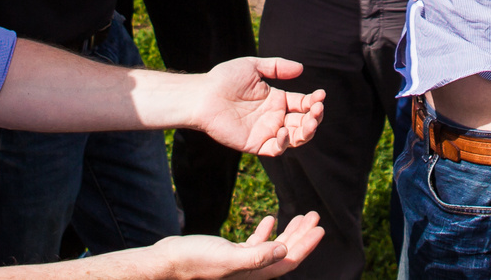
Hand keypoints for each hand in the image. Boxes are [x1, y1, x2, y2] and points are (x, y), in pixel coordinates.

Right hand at [149, 214, 325, 277]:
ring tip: (301, 216)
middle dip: (301, 235)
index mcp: (254, 274)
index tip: (320, 228)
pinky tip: (270, 219)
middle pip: (284, 253)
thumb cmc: (195, 261)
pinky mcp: (231, 254)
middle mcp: (252, 271)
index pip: (288, 260)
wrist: (170, 261)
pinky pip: (255, 243)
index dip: (306, 246)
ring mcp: (242, 263)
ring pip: (273, 247)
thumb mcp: (228, 258)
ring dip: (287, 231)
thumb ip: (257, 256)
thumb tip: (285, 251)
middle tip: (315, 216)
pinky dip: (265, 231)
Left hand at [185, 56, 326, 155]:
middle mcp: (274, 117)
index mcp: (276, 100)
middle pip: (303, 122)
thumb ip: (277, 67)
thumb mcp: (253, 66)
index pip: (302, 103)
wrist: (203, 96)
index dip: (314, 101)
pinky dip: (284, 143)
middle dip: (315, 117)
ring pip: (295, 138)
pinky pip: (275, 149)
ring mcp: (266, 131)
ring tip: (311, 121)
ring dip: (306, 131)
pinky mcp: (255, 144)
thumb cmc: (224, 79)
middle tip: (317, 109)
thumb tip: (301, 68)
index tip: (321, 95)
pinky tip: (284, 131)